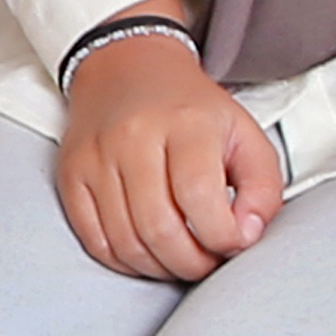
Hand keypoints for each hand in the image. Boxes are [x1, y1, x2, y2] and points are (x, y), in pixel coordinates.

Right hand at [52, 24, 282, 283]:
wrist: (125, 68)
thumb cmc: (189, 108)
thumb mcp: (244, 134)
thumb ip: (263, 188)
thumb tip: (246, 235)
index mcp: (184, 123)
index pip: (199, 199)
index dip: (223, 238)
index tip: (234, 241)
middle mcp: (133, 138)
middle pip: (160, 229)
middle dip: (193, 263)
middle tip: (209, 259)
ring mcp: (96, 157)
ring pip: (126, 242)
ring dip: (161, 267)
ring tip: (182, 257)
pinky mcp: (71, 174)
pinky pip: (94, 240)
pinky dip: (125, 261)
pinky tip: (147, 252)